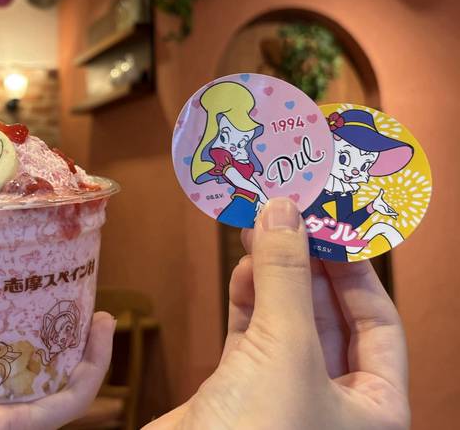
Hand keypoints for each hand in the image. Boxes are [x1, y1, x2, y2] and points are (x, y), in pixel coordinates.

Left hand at [0, 284, 114, 429]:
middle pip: (36, 376)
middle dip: (66, 344)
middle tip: (80, 304)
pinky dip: (89, 375)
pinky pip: (61, 406)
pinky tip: (101, 335)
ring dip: (91, 356)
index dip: (21, 329)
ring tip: (104, 318)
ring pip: (61, 392)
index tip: (34, 292)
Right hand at [145, 197, 408, 429]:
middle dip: (307, 266)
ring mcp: (284, 396)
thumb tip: (284, 210)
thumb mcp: (285, 347)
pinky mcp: (240, 391)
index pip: (379, 324)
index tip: (329, 225)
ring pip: (286, 322)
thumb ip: (286, 276)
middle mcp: (334, 404)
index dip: (355, 272)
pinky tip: (243, 270)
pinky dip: (247, 300)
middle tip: (288, 218)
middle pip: (330, 318)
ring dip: (273, 278)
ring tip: (259, 232)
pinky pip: (252, 335)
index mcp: (373, 410)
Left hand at [372, 188, 398, 217]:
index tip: (394, 211)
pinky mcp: (384, 212)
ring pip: (390, 213)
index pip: (390, 208)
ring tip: (396, 216)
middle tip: (397, 215)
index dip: (392, 209)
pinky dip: (392, 214)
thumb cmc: (376, 201)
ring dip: (394, 214)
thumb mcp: (379, 197)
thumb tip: (381, 189)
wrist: (373, 204)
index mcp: (386, 206)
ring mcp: (385, 211)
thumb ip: (381, 193)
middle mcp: (386, 209)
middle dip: (394, 213)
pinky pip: (389, 214)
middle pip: (391, 211)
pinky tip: (395, 215)